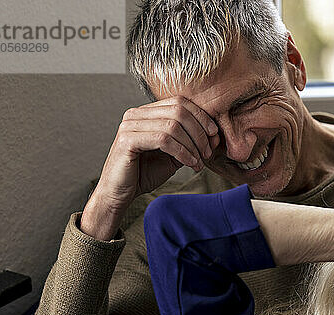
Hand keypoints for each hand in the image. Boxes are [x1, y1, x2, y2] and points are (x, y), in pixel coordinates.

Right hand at [81, 96, 219, 239]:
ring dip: (192, 145)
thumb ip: (189, 142)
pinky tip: (190, 164)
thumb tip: (215, 135)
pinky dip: (182, 152)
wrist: (119, 194)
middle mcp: (136, 114)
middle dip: (199, 131)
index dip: (201, 116)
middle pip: (179, 110)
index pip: (180, 102)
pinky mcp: (127, 140)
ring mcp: (130, 125)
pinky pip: (163, 140)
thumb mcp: (173, 155)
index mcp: (146, 112)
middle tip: (208, 152)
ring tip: (199, 162)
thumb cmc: (144, 173)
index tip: (215, 136)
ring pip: (173, 125)